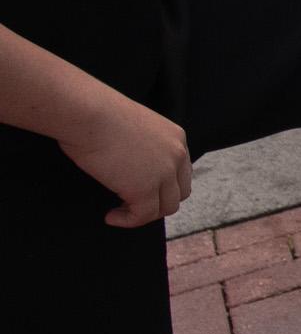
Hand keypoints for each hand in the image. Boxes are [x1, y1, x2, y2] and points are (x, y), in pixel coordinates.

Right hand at [63, 88, 192, 226]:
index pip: (181, 171)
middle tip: (132, 204)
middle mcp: (177, 155)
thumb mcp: (131, 126)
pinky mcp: (144, 189)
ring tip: (120, 211)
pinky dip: (128, 220)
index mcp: (175, 137)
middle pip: (179, 192)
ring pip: (165, 207)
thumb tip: (129, 165)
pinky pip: (143, 215)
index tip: (142, 190)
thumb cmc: (96, 113)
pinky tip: (111, 217)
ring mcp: (164, 173)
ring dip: (143, 213)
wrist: (86, 112)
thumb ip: (140, 145)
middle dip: (158, 202)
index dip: (164, 186)